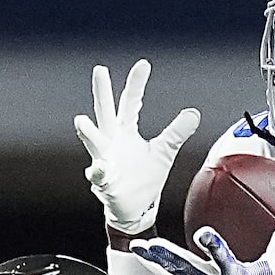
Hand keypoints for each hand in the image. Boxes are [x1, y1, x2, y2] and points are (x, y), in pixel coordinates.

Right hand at [74, 61, 199, 235]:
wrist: (134, 210)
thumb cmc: (144, 179)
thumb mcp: (163, 152)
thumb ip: (176, 132)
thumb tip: (193, 113)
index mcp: (125, 131)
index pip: (131, 103)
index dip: (137, 85)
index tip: (143, 64)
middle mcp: (112, 142)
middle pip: (106, 112)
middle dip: (102, 93)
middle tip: (100, 70)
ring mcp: (105, 160)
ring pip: (94, 143)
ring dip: (88, 132)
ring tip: (81, 121)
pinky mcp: (104, 182)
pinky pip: (98, 176)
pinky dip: (97, 172)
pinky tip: (98, 169)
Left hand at [131, 213, 274, 274]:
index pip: (223, 258)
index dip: (213, 246)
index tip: (203, 234)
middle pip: (188, 268)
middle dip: (169, 257)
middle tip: (152, 245)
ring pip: (175, 273)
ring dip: (156, 261)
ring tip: (139, 247)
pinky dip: (158, 268)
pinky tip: (145, 257)